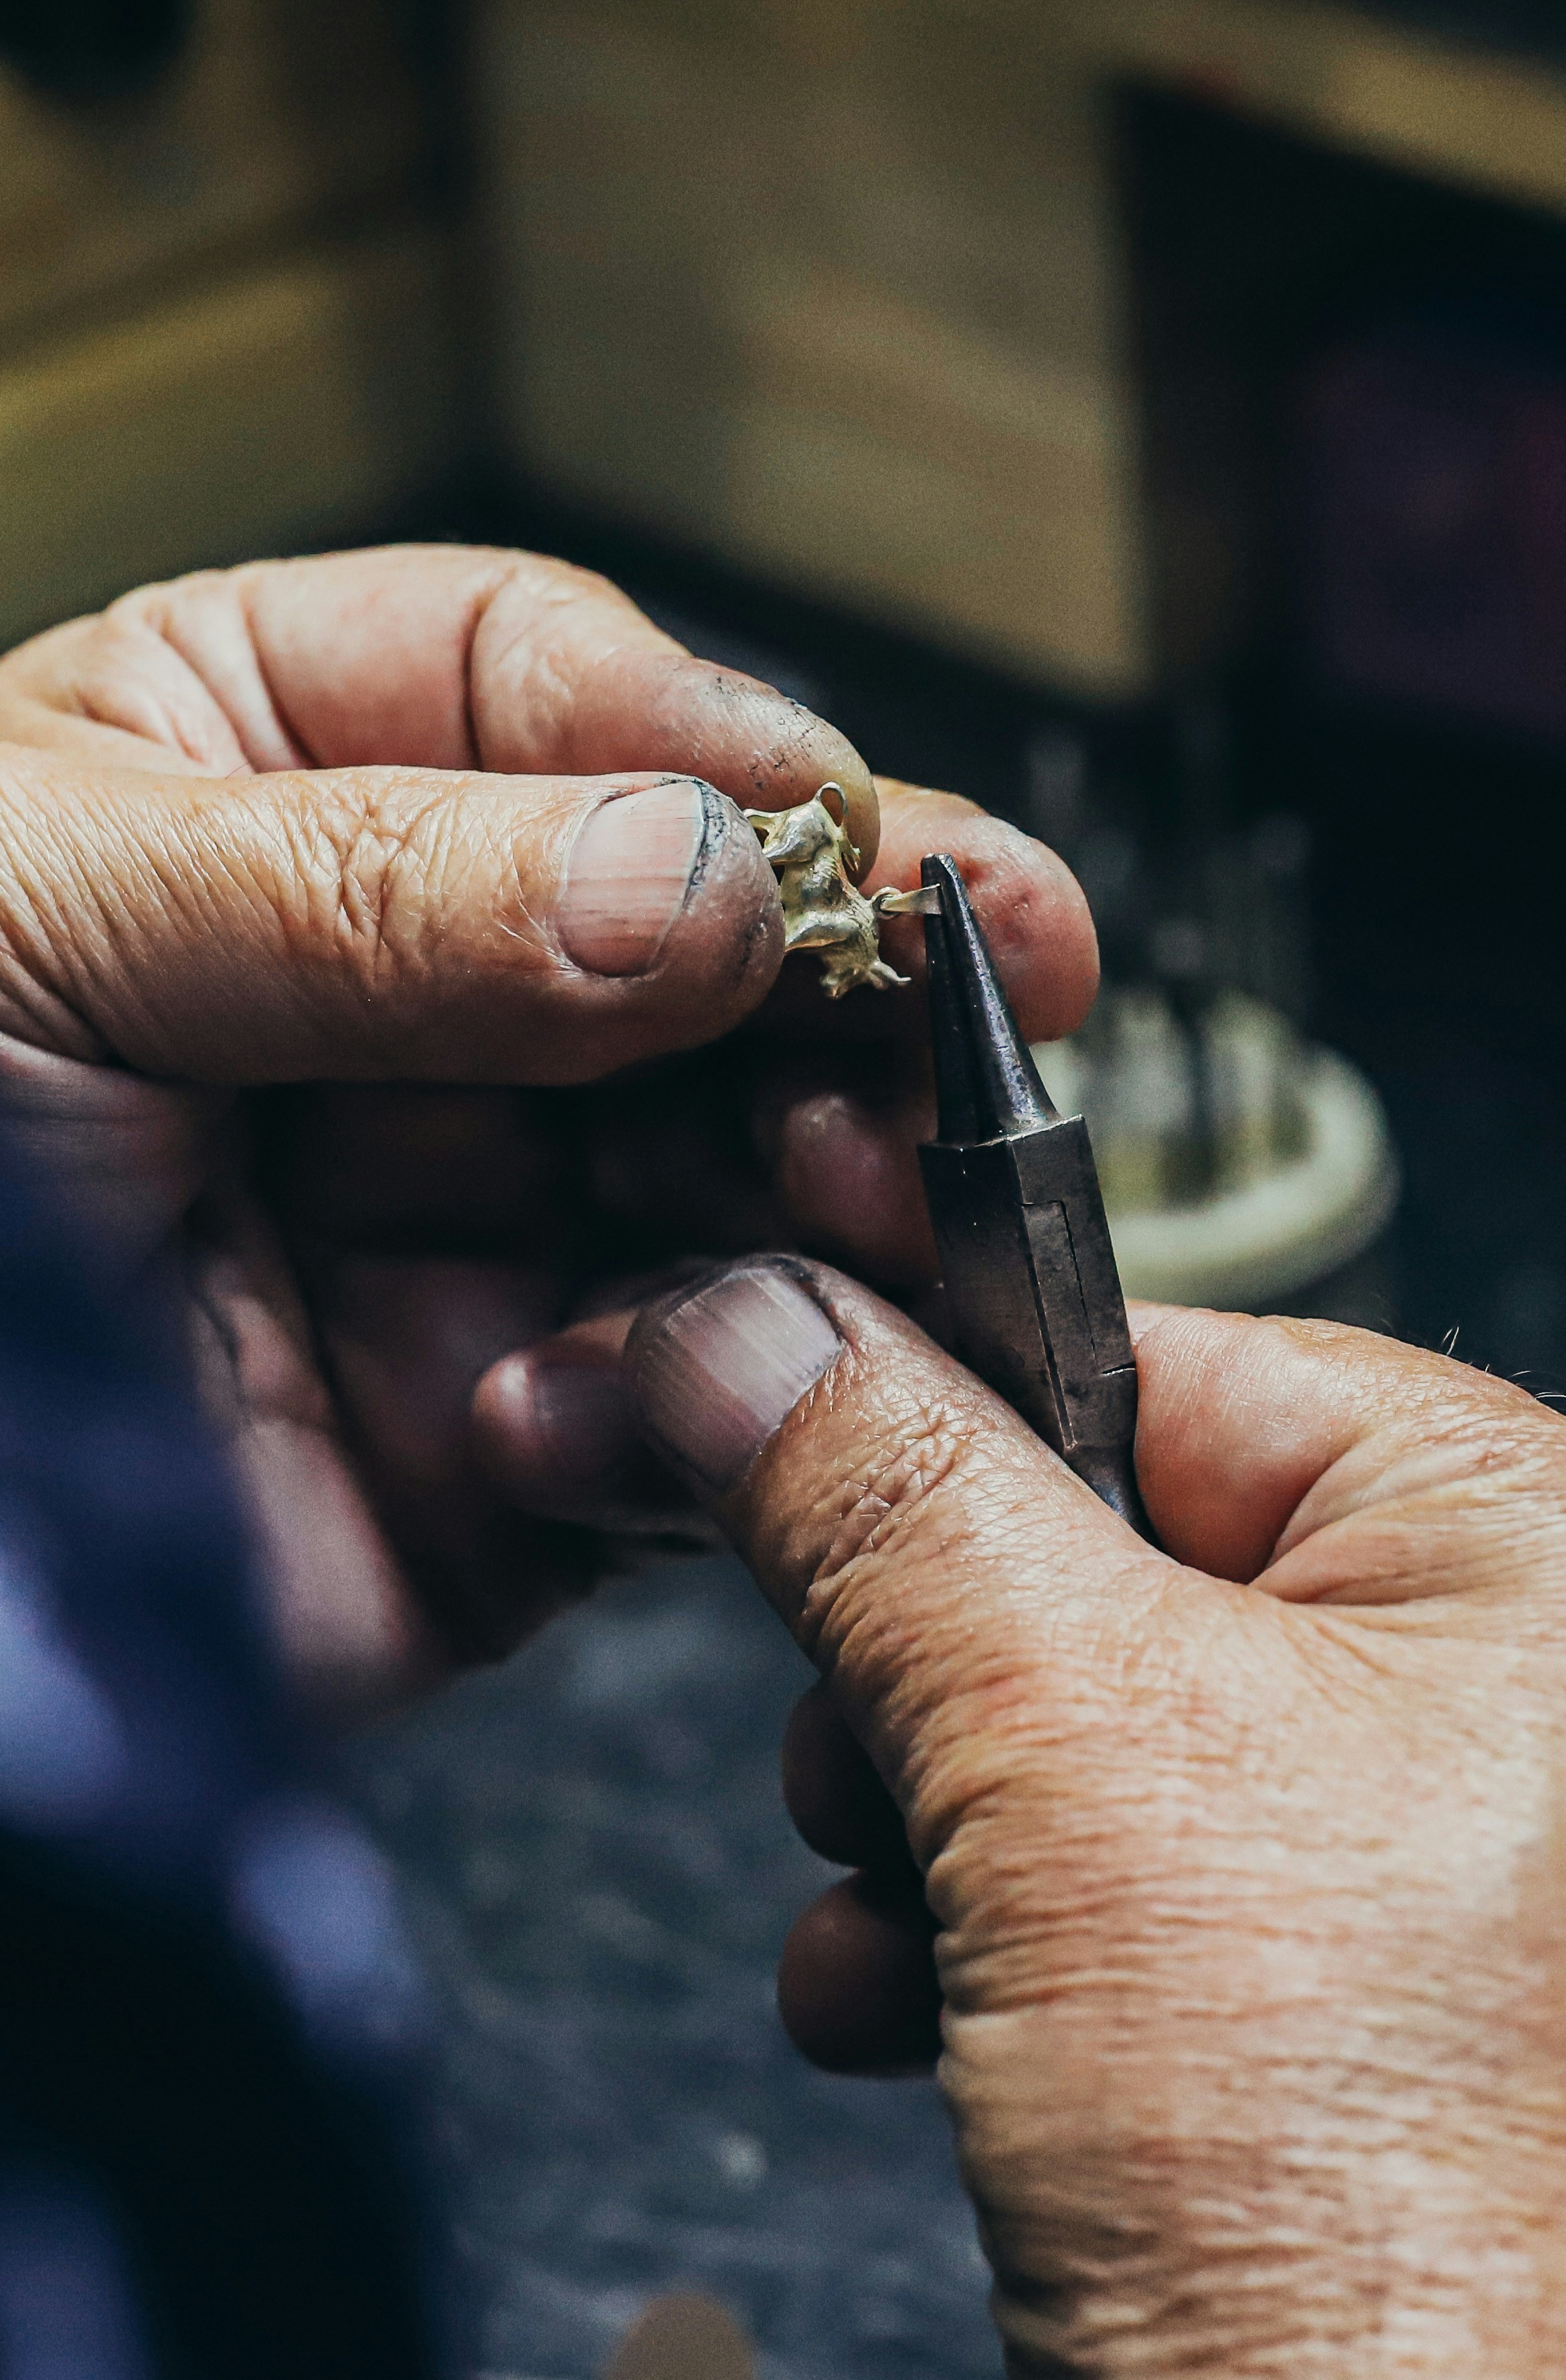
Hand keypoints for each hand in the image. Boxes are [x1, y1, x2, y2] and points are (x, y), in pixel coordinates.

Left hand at [0, 545, 1093, 1713]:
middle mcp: (384, 1009)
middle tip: (981, 1005)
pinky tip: (753, 1357)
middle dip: (842, 978)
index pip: (541, 700)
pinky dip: (754, 1387)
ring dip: (835, 1180)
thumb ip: (375, 885)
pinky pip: (695, 1404)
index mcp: (257, 790)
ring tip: (887, 1185)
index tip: (840, 832)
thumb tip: (698, 883)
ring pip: (733, 1177)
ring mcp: (455, 1228)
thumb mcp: (45, 912)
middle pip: (693, 950)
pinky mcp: (505, 1449)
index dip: (711, 753)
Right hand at [629, 1258, 1565, 2379]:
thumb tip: (714, 1327)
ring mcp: (1424, 1851)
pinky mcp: (1335, 1988)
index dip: (914, 1403)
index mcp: (1524, 1549)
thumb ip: (872, 1495)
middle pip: (1091, 1548)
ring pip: (1066, 1723)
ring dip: (921, 1821)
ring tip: (904, 1933)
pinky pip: (1101, 1872)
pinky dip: (972, 1931)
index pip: (1148, 1357)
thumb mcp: (1056, 1749)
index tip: (725, 1406)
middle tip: (861, 1759)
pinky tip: (922, 2020)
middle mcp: (1509, 1688)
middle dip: (918, 1670)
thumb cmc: (1348, 2215)